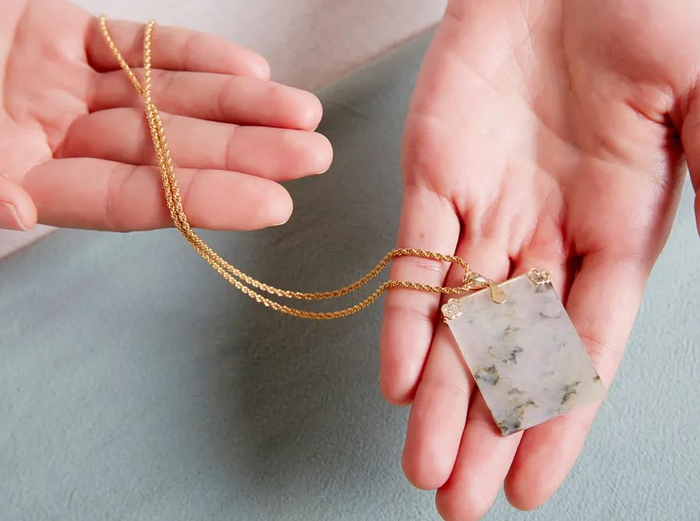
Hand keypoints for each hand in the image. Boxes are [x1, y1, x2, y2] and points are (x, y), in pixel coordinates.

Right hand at [0, 0, 330, 230]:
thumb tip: (20, 214)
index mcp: (21, 179)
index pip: (130, 201)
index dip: (202, 203)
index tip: (273, 206)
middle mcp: (49, 138)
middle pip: (165, 151)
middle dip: (243, 154)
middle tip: (314, 158)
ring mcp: (58, 84)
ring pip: (165, 98)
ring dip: (238, 107)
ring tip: (305, 115)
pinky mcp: (60, 31)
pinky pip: (137, 46)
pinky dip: (190, 58)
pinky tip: (248, 75)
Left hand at [381, 0, 699, 517]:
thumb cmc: (650, 13)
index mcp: (620, 229)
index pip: (582, 348)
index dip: (555, 417)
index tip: (529, 484)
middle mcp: (547, 233)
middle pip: (509, 351)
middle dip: (484, 428)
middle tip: (459, 502)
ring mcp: (484, 207)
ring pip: (455, 320)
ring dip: (439, 395)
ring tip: (421, 466)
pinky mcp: (429, 175)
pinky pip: (414, 259)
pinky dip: (405, 318)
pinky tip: (398, 381)